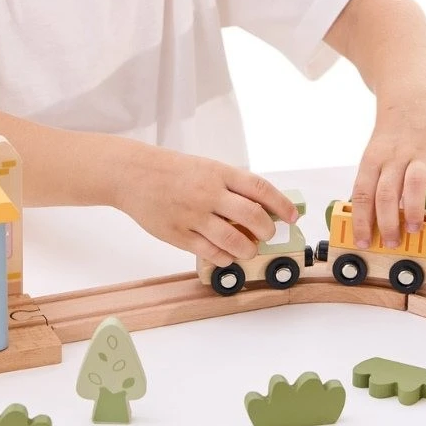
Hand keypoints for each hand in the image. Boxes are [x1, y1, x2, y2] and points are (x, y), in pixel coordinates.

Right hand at [112, 143, 299, 266]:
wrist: (133, 175)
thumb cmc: (172, 171)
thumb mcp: (206, 168)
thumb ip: (231, 186)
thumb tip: (261, 209)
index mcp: (218, 173)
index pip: (260, 189)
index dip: (281, 205)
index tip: (292, 216)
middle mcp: (208, 194)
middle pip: (253, 217)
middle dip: (267, 231)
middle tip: (266, 234)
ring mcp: (193, 216)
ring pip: (234, 241)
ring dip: (248, 249)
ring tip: (247, 248)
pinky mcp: (179, 235)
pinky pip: (212, 253)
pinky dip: (226, 258)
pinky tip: (227, 255)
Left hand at [350, 101, 425, 248]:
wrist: (411, 103)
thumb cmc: (391, 140)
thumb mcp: (374, 158)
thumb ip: (374, 186)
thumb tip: (372, 223)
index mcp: (373, 160)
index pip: (362, 194)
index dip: (361, 221)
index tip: (362, 241)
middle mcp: (396, 157)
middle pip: (386, 192)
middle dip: (387, 222)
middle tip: (391, 241)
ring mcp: (421, 155)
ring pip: (415, 183)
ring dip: (413, 209)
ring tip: (413, 228)